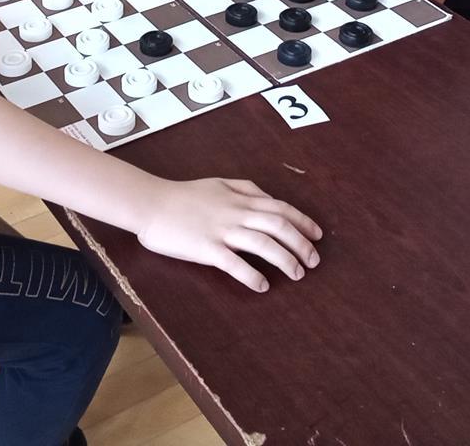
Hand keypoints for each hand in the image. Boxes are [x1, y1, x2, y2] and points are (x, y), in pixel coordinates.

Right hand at [136, 178, 321, 291]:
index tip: (318, 236)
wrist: (151, 204)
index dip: (303, 221)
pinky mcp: (206, 248)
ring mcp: (222, 230)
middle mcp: (236, 213)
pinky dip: (252, 275)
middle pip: (279, 227)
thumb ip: (246, 189)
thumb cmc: (184, 195)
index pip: (281, 209)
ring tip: (297, 275)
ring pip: (263, 245)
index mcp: (240, 197)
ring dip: (285, 261)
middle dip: (301, 244)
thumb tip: (269, 199)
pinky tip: (262, 286)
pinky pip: (235, 264)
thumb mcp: (219, 183)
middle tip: (314, 261)